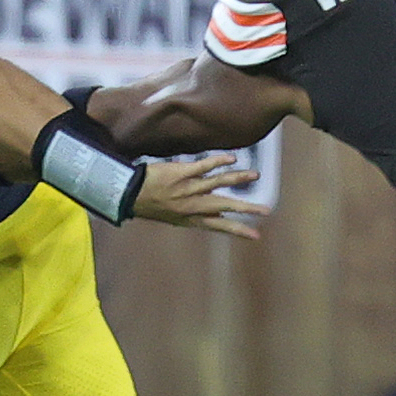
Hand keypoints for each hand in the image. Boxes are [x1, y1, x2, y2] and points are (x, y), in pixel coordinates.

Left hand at [131, 154, 269, 239]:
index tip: (256, 236)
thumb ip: (198, 216)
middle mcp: (192, 205)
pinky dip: (219, 162)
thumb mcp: (175, 218)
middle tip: (265, 211)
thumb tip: (219, 217)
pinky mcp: (182, 172)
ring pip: (218, 183)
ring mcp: (188, 188)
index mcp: (191, 219)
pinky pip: (204, 166)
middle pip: (224, 206)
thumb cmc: (152, 205)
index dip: (238, 230)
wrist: (130, 193)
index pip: (219, 226)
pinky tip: (232, 159)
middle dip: (246, 209)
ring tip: (255, 176)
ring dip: (238, 179)